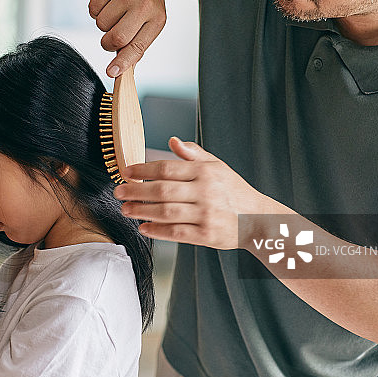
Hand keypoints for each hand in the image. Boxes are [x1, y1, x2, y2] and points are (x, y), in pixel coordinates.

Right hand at [88, 0, 166, 76]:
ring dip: (102, 22)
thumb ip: (137, 43)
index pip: (138, 46)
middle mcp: (145, 5)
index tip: (111, 73)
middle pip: (117, 38)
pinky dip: (95, 8)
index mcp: (158, 18)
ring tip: (113, 8)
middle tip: (110, 36)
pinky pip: (92, 9)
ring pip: (101, 25)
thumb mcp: (148, 18)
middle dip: (107, 43)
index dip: (123, 62)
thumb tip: (120, 70)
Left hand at [114, 137, 272, 248]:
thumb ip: (193, 154)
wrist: (259, 219)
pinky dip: (157, 231)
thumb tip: (172, 141)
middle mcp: (205, 192)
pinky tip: (144, 228)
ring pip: (166, 212)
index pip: (167, 168)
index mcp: (205, 172)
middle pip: (162, 190)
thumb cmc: (234, 191)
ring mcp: (206, 214)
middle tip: (119, 191)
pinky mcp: (207, 235)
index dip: (143, 170)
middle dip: (136, 191)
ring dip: (141, 211)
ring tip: (126, 209)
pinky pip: (176, 233)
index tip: (126, 172)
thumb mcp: (218, 166)